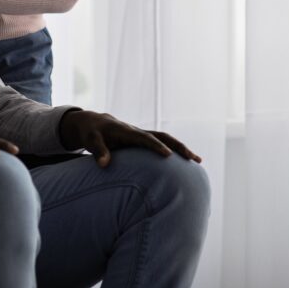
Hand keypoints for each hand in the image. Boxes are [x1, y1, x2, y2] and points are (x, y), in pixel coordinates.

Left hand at [59, 110, 201, 166]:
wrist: (93, 123)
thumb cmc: (91, 133)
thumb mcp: (90, 140)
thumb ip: (97, 151)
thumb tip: (104, 165)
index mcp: (126, 131)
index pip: (144, 138)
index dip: (156, 146)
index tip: (168, 156)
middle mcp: (137, 131)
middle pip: (162, 136)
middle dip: (178, 146)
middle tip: (193, 158)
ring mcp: (142, 135)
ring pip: (166, 139)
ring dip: (181, 148)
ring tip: (198, 161)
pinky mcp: (143, 140)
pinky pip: (162, 143)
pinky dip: (175, 151)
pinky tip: (185, 164)